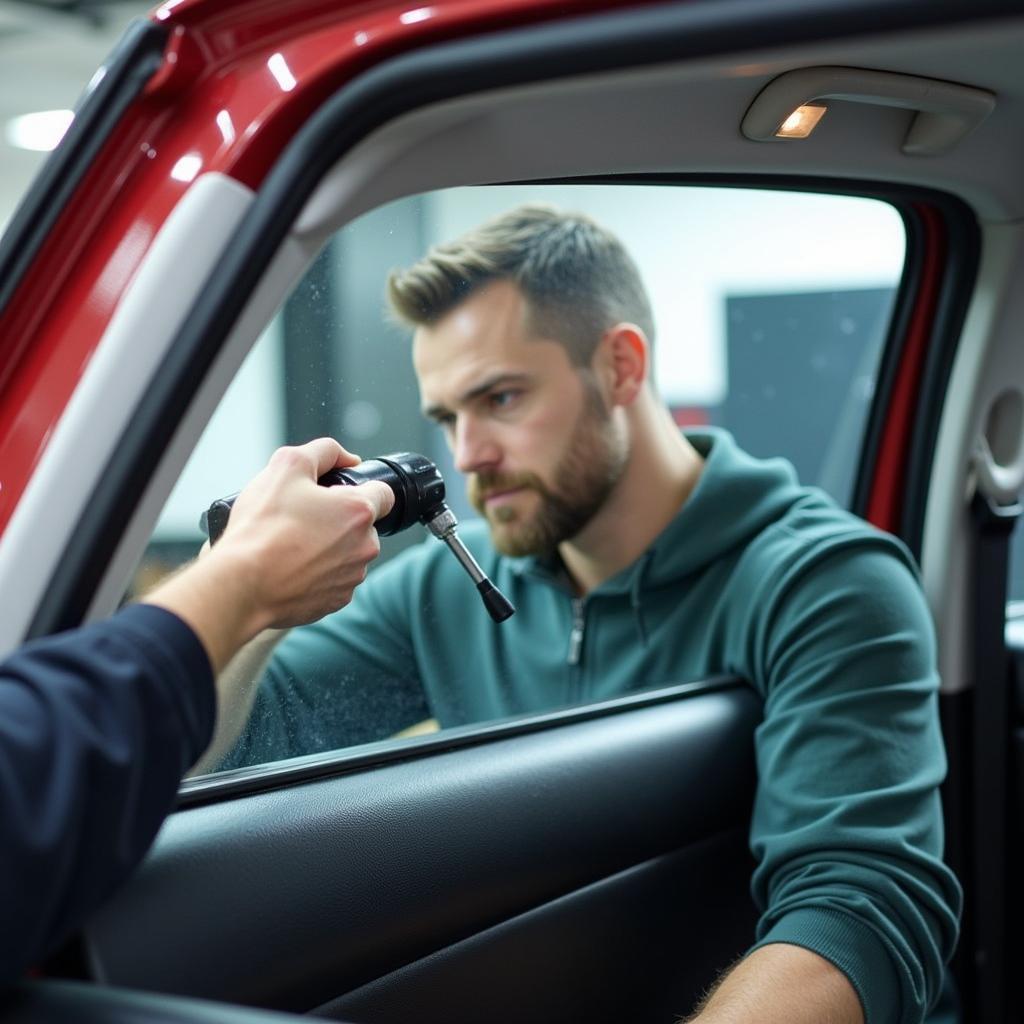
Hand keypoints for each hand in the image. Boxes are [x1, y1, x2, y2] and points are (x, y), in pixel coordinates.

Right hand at [213, 438, 394, 630]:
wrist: (242, 583)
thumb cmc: (263, 526)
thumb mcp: (288, 465)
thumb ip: (324, 451)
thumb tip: (348, 459)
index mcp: (359, 512)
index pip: (383, 493)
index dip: (358, 487)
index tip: (333, 493)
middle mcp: (365, 547)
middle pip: (362, 524)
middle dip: (338, 519)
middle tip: (301, 518)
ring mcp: (352, 578)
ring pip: (347, 553)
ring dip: (328, 547)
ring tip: (291, 544)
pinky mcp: (335, 601)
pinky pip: (333, 579)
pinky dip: (317, 573)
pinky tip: (291, 567)